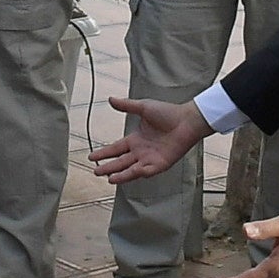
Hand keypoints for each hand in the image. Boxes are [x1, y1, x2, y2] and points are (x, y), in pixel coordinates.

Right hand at [91, 95, 206, 183]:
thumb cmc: (168, 113)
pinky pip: (147, 171)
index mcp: (136, 139)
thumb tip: (110, 99)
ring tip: (108, 178)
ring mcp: (150, 159)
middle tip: (96, 172)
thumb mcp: (143, 107)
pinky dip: (138, 173)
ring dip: (120, 174)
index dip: (104, 153)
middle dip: (108, 167)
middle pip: (121, 162)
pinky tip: (129, 175)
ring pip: (131, 169)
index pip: (116, 149)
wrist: (187, 120)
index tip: (91, 157)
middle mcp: (141, 151)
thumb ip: (126, 105)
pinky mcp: (161, 164)